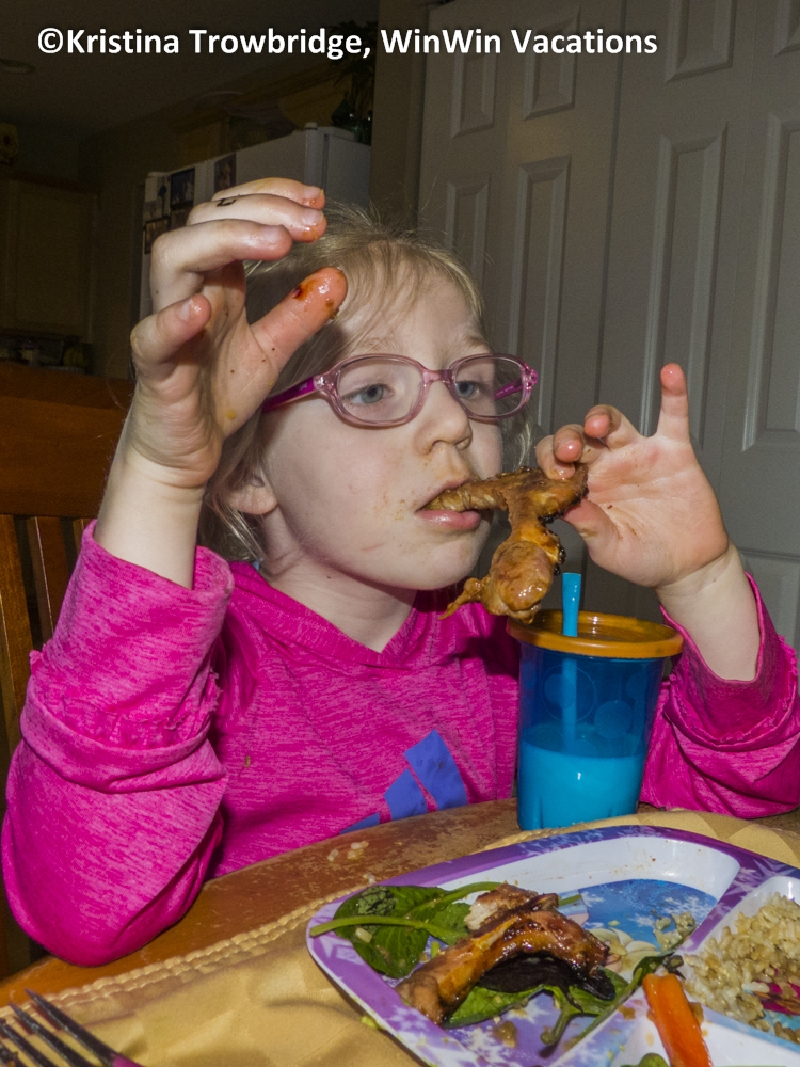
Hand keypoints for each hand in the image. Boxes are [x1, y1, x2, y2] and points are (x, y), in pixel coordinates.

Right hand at [123, 177, 346, 491]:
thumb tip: (339, 276)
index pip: (232, 214)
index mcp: (215, 280)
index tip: (316, 201)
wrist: (187, 450)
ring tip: (277, 242)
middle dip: (260, 211)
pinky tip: (205, 307)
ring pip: (172, 257)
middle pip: (204, 222)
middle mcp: (188, 290)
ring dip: (223, 239)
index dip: (271, 197)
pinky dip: (174, 319)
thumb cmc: (218, 393)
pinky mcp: (155, 368)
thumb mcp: (272, 349)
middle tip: (310, 222)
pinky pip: (152, 336)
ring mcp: (167, 324)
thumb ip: (302, 314)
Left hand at [536, 364, 727, 591]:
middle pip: (578, 437)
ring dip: (601, 418)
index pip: (556, 462)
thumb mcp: (610, 549)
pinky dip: (673, 394)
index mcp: (585, 487)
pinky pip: (673, 417)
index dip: (550, 462)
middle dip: (567, 439)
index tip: (554, 477)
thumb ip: (590, 527)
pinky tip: (670, 374)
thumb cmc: (643, 558)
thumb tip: (565, 507)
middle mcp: (607, 465)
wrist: (687, 566)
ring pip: (614, 422)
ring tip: (596, 426)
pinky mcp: (674, 452)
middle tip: (568, 452)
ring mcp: (638, 455)